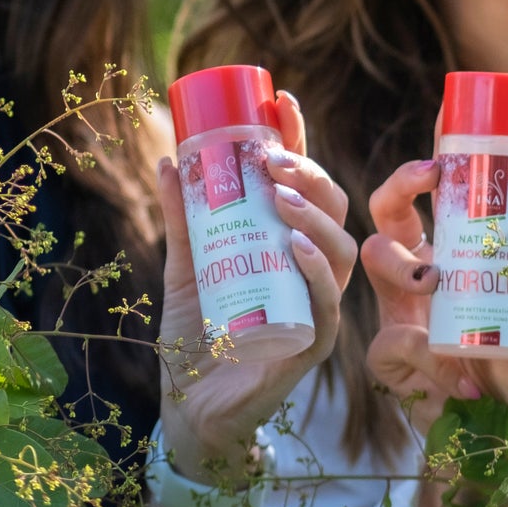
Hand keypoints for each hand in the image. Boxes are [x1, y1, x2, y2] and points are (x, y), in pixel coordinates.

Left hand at [155, 92, 356, 479]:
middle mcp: (312, 272)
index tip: (280, 97)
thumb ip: (182, 221)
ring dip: (314, 215)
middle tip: (271, 156)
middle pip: (332, 210)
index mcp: (288, 246)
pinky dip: (316, 272)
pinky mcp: (311, 348)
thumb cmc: (198, 338)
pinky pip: (327, 306)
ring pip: (339, 251)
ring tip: (282, 194)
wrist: (191, 409)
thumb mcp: (185, 269)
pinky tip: (296, 246)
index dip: (299, 139)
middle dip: (310, 173)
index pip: (303, 184)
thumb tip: (168, 161)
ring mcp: (316, 309)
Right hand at [361, 159, 507, 436]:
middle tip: (429, 176)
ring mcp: (397, 313)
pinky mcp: (386, 357)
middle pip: (386, 209)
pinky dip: (431, 359)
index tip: (447, 120)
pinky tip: (460, 381)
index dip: (435, 157)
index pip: (438, 197)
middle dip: (399, 182)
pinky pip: (393, 338)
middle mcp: (418, 276)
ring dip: (409, 265)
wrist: (495, 447)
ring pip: (374, 256)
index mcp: (453, 258)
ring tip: (439, 285)